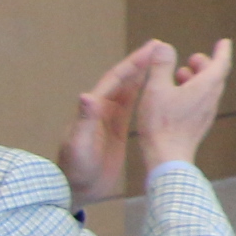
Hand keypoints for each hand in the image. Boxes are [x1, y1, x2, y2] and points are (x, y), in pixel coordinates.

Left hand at [58, 41, 159, 203]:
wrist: (76, 189)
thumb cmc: (75, 169)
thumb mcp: (78, 144)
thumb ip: (83, 120)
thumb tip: (86, 96)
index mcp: (94, 109)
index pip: (115, 80)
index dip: (133, 63)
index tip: (151, 49)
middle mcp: (101, 109)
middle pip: (123, 79)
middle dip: (140, 62)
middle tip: (159, 46)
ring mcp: (109, 118)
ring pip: (129, 90)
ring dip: (143, 74)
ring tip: (160, 60)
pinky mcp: (118, 129)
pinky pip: (133, 106)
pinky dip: (144, 93)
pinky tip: (155, 88)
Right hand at [130, 39, 232, 171]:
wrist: (167, 157)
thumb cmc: (161, 122)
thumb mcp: (156, 88)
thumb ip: (161, 65)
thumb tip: (165, 45)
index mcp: (206, 87)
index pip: (221, 63)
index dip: (222, 51)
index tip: (224, 42)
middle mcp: (212, 99)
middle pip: (215, 76)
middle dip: (205, 64)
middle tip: (193, 58)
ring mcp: (207, 113)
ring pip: (208, 89)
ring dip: (197, 78)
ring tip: (180, 74)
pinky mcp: (199, 124)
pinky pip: (201, 101)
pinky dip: (193, 92)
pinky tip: (175, 95)